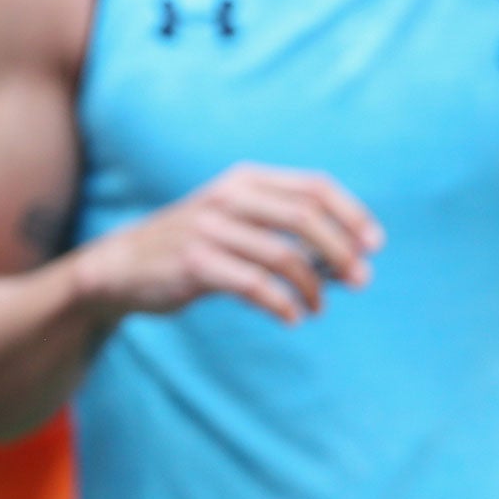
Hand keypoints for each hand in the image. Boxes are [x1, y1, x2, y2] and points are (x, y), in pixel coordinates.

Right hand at [71, 163, 381, 325]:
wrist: (122, 266)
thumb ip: (285, 231)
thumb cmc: (194, 246)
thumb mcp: (237, 222)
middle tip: (362, 281)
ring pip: (284, 255)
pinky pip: (254, 285)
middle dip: (342, 252)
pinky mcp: (195, 263)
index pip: (315, 186)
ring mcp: (210, 228)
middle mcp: (229, 196)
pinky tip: (290, 318)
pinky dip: (281, 304)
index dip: (352, 214)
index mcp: (245, 180)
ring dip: (313, 287)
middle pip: (306, 218)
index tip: (375, 245)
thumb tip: (353, 260)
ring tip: (317, 308)